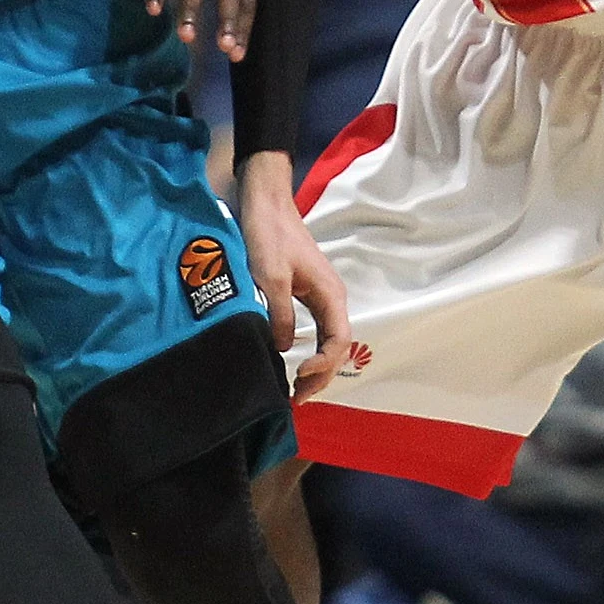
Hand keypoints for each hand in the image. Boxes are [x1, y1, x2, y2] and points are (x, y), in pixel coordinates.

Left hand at [236, 152, 352, 401]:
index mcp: (330, 294)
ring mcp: (320, 297)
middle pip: (336, 346)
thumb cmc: (269, 236)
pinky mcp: (307, 294)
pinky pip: (316, 330)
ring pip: (327, 340)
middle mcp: (331, 298)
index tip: (298, 376)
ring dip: (316, 367)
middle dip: (321, 376)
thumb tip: (283, 349)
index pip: (338, 341)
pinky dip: (308, 351)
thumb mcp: (270, 278)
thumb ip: (279, 314)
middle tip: (296, 399)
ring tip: (296, 390)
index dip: (323, 365)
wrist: (266, 204)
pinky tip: (293, 363)